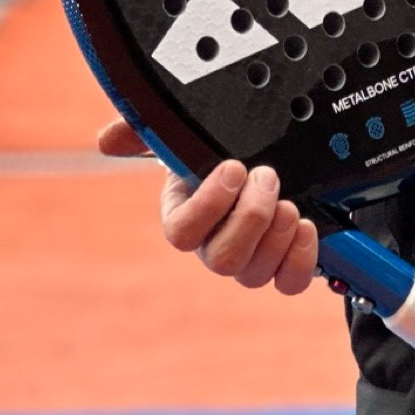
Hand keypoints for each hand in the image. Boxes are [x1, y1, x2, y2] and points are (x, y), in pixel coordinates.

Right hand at [97, 119, 319, 294]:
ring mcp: (248, 258)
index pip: (182, 233)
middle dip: (250, 217)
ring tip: (291, 204)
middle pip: (221, 260)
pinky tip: (307, 229)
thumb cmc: (216, 151)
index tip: (234, 167)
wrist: (259, 159)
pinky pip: (289, 283)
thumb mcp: (183, 135)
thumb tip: (107, 139)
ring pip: (253, 274)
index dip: (209, 206)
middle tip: (268, 178)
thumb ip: (145, 131)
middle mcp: (212, 244)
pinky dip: (300, 261)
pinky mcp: (283, 263)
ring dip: (276, 238)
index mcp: (184, 216)